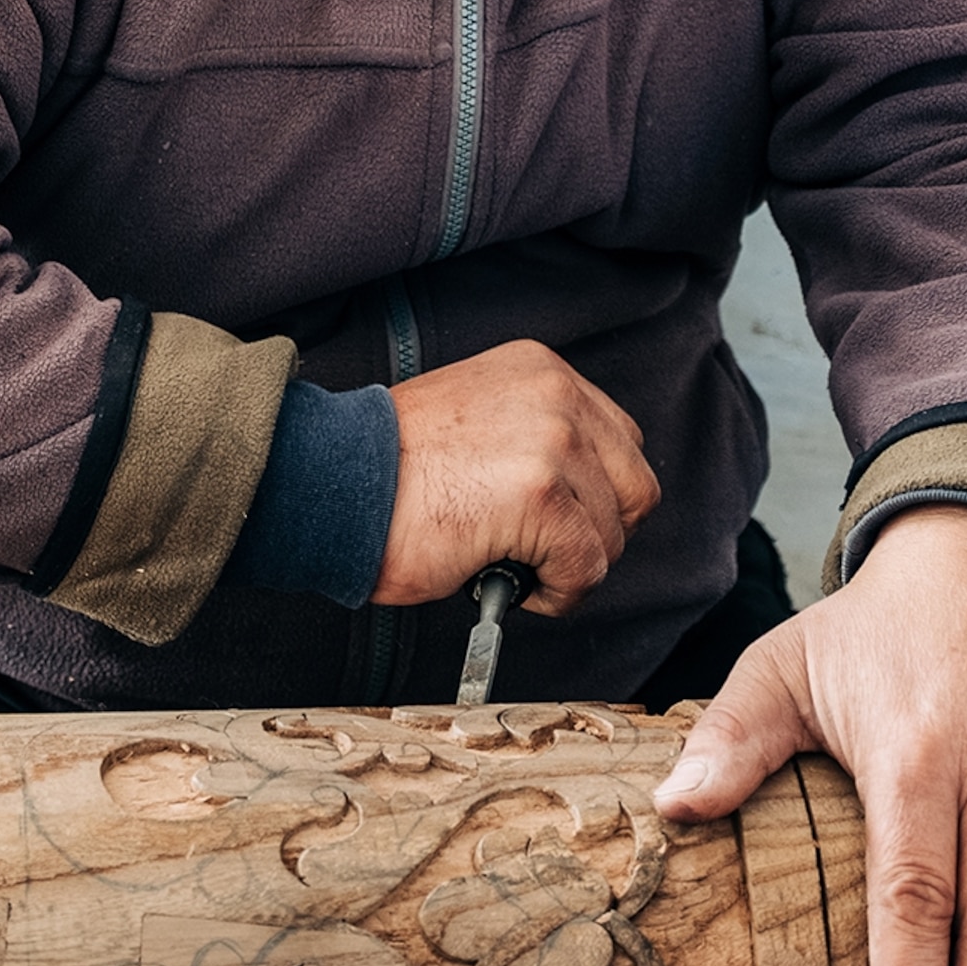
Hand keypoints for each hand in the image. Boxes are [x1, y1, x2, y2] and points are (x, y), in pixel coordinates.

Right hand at [374, 340, 660, 612]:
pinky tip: (507, 582)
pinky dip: (554, 593)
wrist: (331, 483)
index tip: (564, 523)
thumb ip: (532, 438)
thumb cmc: (388, 471)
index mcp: (541, 371)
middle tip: (544, 554)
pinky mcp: (542, 496)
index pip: (620, 442)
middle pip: (635, 488)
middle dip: (597, 534)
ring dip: (568, 567)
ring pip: (612, 536)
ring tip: (508, 563)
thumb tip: (580, 496)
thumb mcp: (476, 421)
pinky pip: (585, 569)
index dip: (597, 497)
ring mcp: (554, 442)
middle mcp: (557, 395)